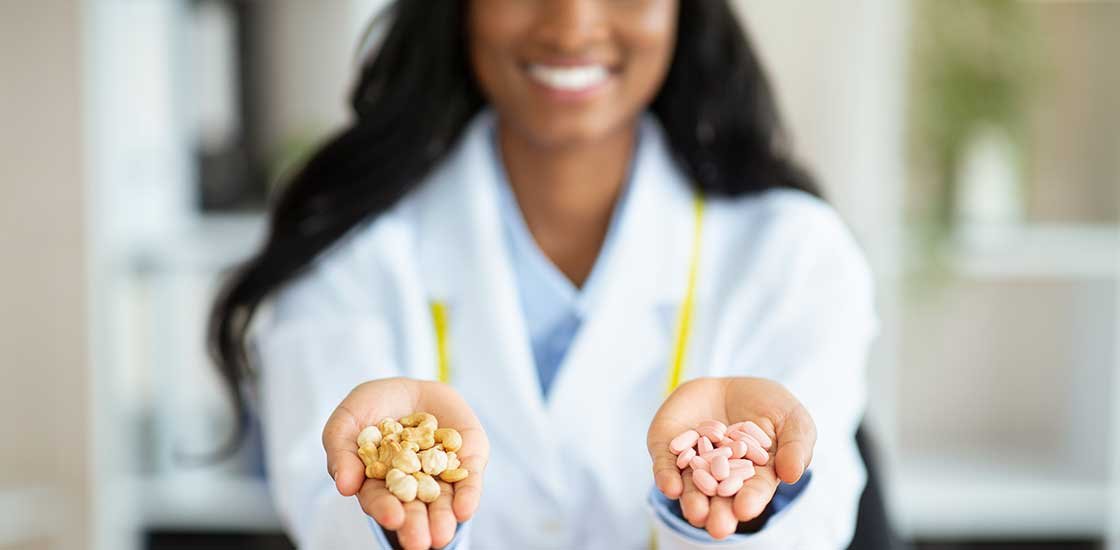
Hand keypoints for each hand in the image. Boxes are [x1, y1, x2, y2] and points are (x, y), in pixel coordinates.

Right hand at [323, 377, 488, 549]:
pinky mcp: (467, 458)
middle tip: (419, 543)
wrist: (408, 385)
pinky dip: (468, 495)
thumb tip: (344, 487)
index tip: (392, 518)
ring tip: (441, 536)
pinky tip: (465, 510)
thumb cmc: (369, 407)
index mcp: (379, 483)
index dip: (385, 509)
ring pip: (443, 500)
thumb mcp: (346, 422)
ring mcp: (441, 472)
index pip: (381, 499)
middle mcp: (412, 484)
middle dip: (416, 524)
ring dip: (442, 518)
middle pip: (414, 506)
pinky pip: (469, 480)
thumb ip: (342, 451)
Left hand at [647, 377, 814, 538]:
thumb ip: (796, 446)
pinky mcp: (668, 447)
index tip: (746, 509)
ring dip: (692, 501)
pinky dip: (666, 475)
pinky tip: (671, 487)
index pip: (752, 490)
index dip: (750, 500)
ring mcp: (693, 463)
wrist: (731, 383)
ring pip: (690, 487)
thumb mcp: (792, 419)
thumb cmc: (769, 406)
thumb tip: (792, 475)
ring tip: (696, 513)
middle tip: (718, 527)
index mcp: (753, 477)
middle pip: (719, 497)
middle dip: (718, 513)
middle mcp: (720, 477)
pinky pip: (665, 463)